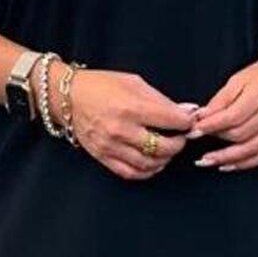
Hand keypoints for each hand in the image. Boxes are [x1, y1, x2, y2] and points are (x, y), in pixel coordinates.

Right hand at [64, 69, 200, 181]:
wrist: (68, 97)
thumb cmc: (101, 86)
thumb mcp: (134, 83)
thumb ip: (161, 100)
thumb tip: (187, 111)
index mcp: (130, 107)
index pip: (171, 120)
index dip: (186, 122)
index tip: (188, 121)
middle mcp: (121, 129)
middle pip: (163, 147)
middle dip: (179, 143)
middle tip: (180, 137)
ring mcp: (111, 146)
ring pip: (149, 163)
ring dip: (165, 158)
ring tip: (167, 149)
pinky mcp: (103, 157)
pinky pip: (131, 173)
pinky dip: (147, 171)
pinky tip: (153, 162)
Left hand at [186, 57, 257, 169]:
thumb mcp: (239, 79)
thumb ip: (220, 100)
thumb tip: (200, 118)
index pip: (232, 116)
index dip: (210, 126)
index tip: (193, 131)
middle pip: (240, 134)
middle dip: (216, 139)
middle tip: (197, 140)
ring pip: (250, 149)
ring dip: (226, 158)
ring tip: (206, 160)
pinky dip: (244, 163)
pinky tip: (227, 165)